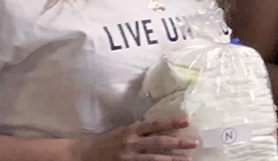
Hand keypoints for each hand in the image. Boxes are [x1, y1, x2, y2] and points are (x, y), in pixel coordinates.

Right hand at [74, 116, 196, 160]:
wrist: (83, 154)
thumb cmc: (107, 142)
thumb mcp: (124, 132)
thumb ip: (142, 132)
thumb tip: (165, 129)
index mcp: (131, 131)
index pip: (155, 124)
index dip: (171, 122)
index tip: (188, 120)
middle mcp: (131, 143)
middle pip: (158, 142)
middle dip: (178, 142)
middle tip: (195, 142)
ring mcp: (128, 158)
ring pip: (154, 158)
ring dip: (172, 159)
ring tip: (187, 158)